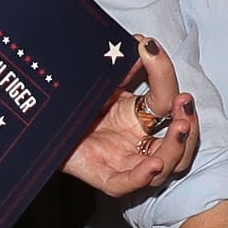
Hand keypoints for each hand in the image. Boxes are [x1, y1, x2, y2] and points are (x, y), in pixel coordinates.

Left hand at [62, 40, 198, 199]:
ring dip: (176, 147)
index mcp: (142, 116)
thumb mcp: (100, 81)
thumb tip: (142, 44)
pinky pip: (127, 183)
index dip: (164, 75)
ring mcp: (123, 161)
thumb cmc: (72, 103)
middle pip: (179, 143)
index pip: (165, 99)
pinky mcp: (102, 176)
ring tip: (179, 126)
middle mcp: (139, 142)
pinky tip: (153, 163)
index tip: (151, 49)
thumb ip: (121, 66)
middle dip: (189, 124)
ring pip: (163, 167)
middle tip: (185, 102)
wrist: (38, 123)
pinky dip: (142, 175)